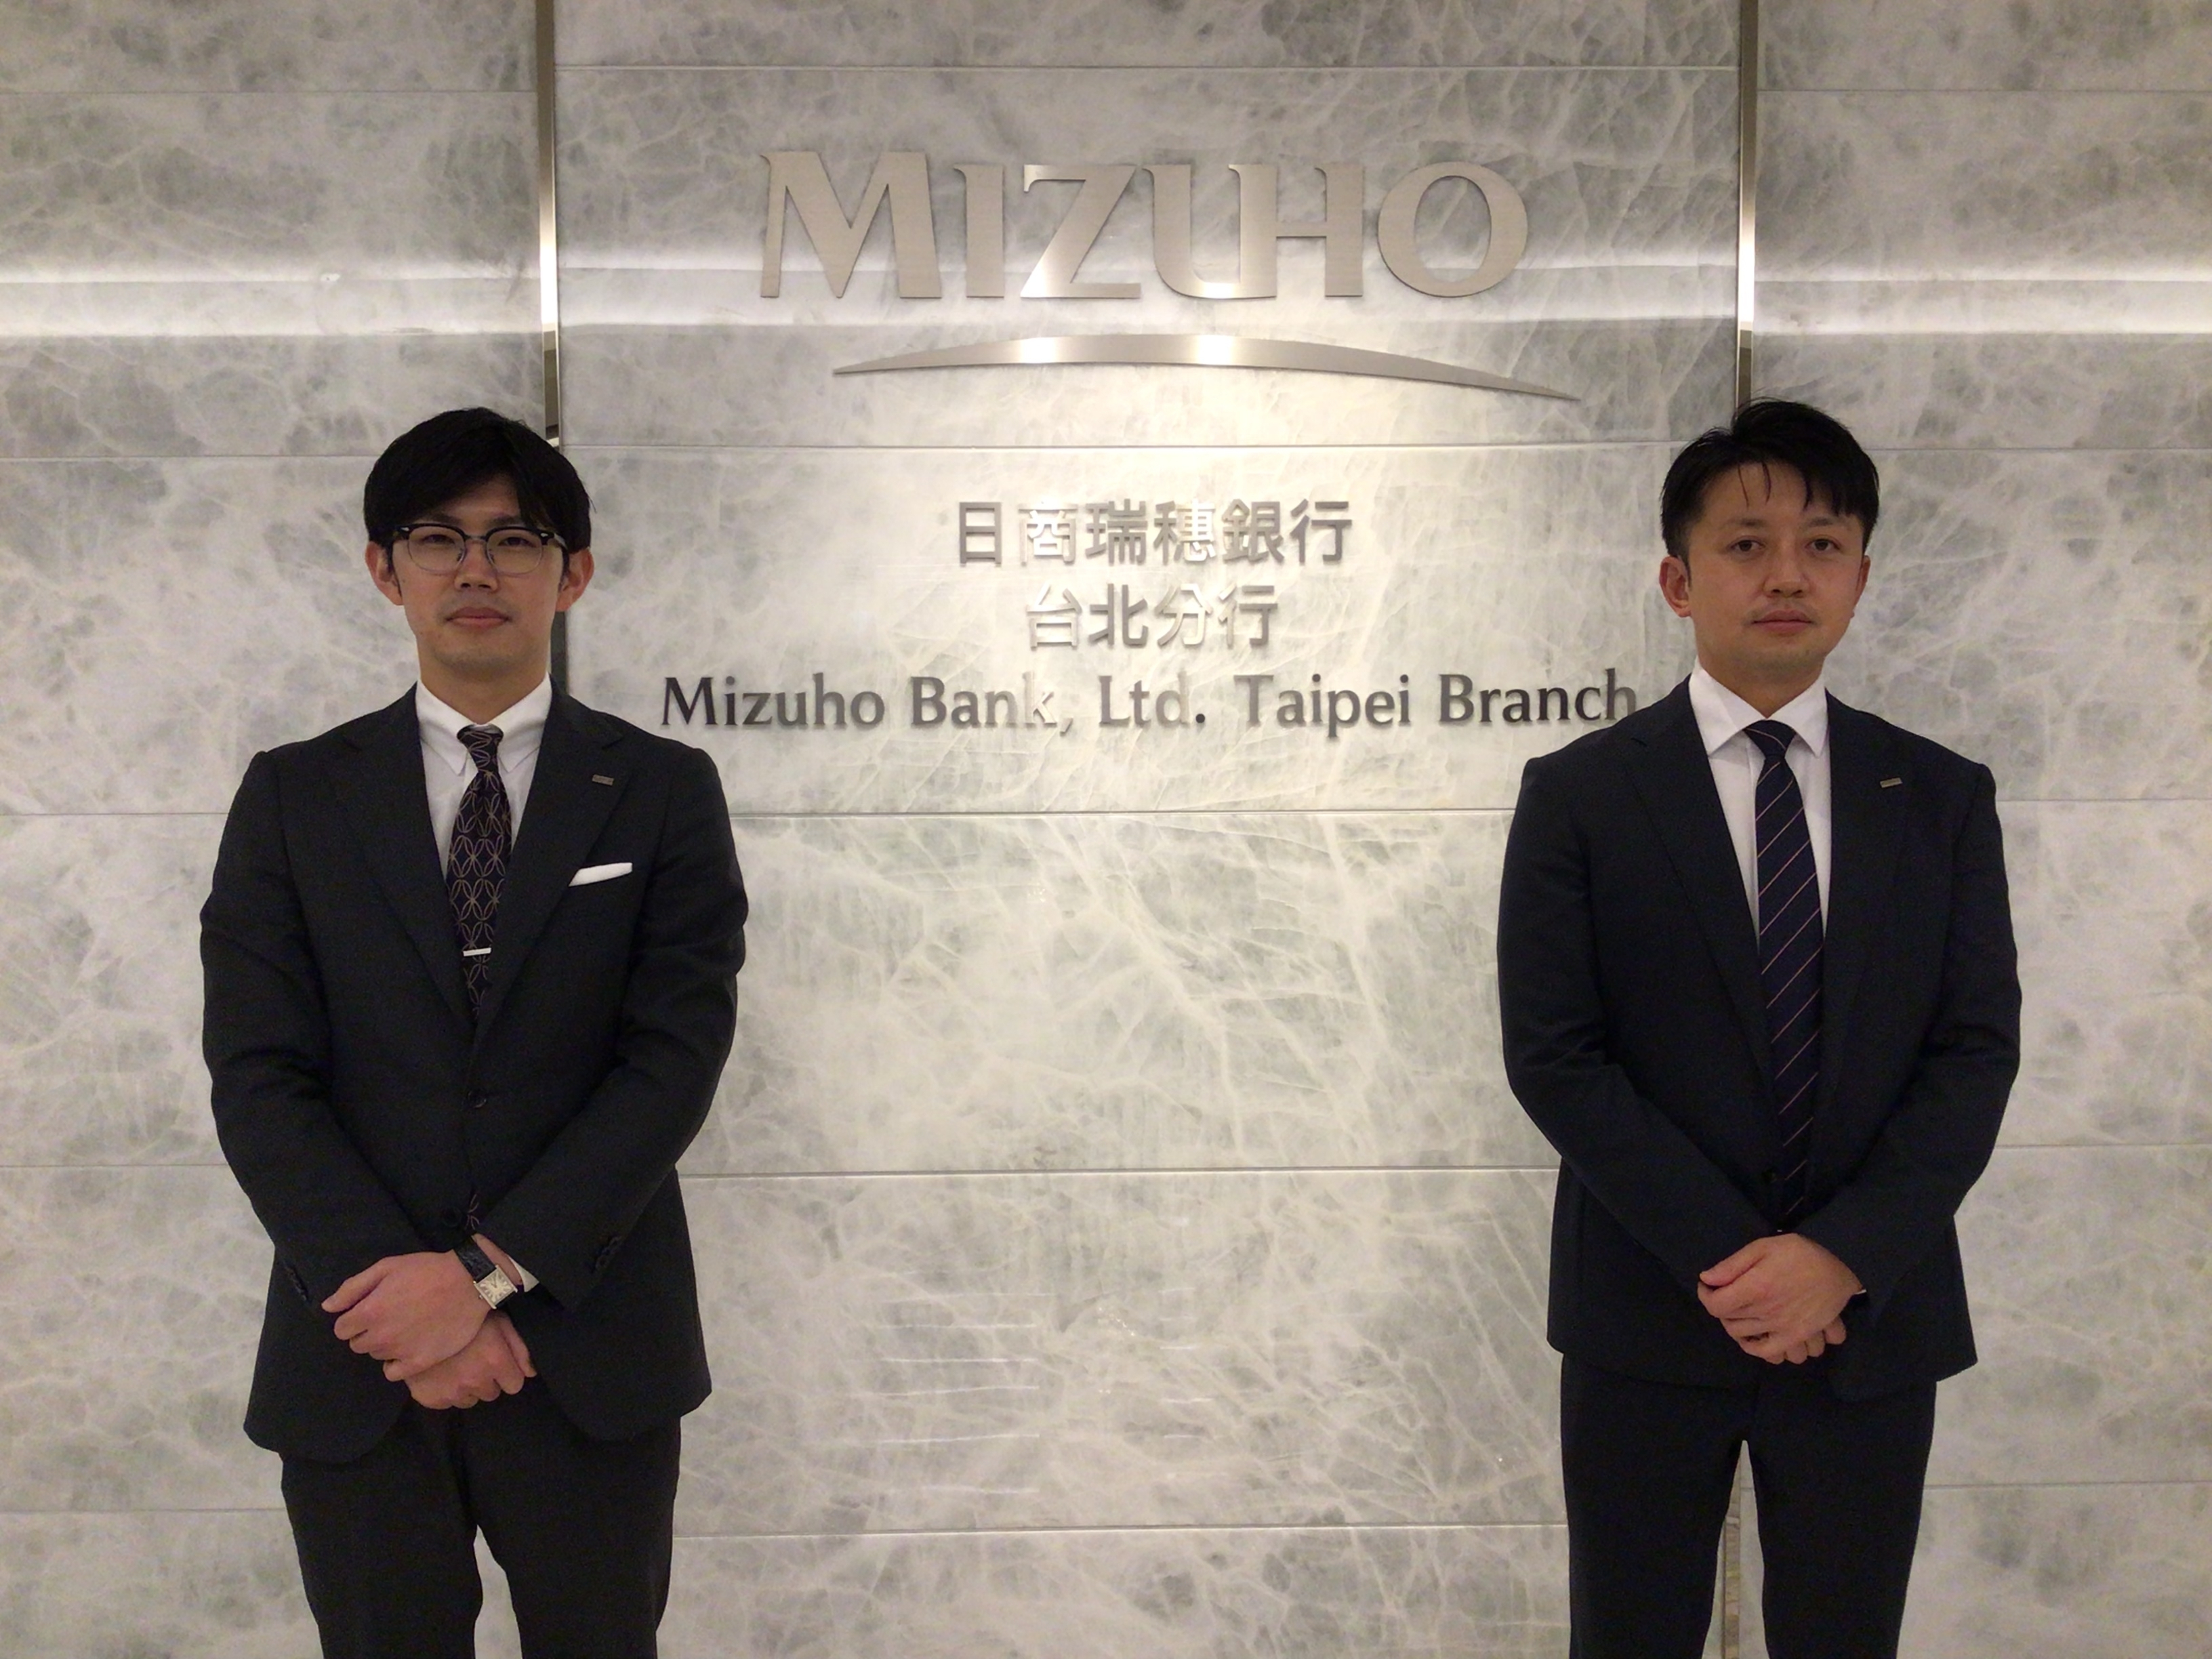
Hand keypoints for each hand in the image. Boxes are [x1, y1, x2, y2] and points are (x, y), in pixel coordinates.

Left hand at [324, 1251, 486, 1380]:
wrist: (469, 1283)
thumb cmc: (426, 1271)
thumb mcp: (386, 1267)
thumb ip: (352, 1288)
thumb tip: (328, 1307)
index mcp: (368, 1313)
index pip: (342, 1329)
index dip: (353, 1319)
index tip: (370, 1309)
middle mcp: (380, 1336)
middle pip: (358, 1344)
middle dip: (368, 1331)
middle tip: (390, 1316)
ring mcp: (400, 1352)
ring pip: (377, 1355)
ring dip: (384, 1344)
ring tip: (405, 1326)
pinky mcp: (419, 1362)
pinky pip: (393, 1373)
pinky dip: (395, 1363)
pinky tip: (407, 1348)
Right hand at [407, 1314, 535, 1410]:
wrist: (419, 1316)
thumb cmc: (465, 1315)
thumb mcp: (499, 1322)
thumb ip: (519, 1349)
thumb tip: (531, 1373)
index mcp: (495, 1360)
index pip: (514, 1385)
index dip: (507, 1373)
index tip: (497, 1362)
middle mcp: (475, 1380)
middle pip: (492, 1393)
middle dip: (487, 1380)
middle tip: (474, 1361)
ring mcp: (451, 1392)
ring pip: (470, 1400)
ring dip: (467, 1387)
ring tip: (457, 1366)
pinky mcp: (430, 1399)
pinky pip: (447, 1403)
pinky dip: (445, 1392)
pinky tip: (441, 1373)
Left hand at [1698, 1234, 1862, 1364]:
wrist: (1841, 1265)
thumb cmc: (1800, 1253)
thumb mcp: (1763, 1247)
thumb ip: (1732, 1265)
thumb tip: (1706, 1279)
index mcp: (1756, 1288)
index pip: (1715, 1305)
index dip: (1705, 1295)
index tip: (1708, 1286)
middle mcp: (1767, 1313)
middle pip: (1728, 1321)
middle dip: (1722, 1308)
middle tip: (1727, 1295)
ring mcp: (1783, 1328)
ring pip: (1745, 1338)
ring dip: (1737, 1327)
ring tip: (1742, 1313)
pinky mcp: (1797, 1337)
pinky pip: (1770, 1353)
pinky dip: (1758, 1349)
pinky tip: (1755, 1336)